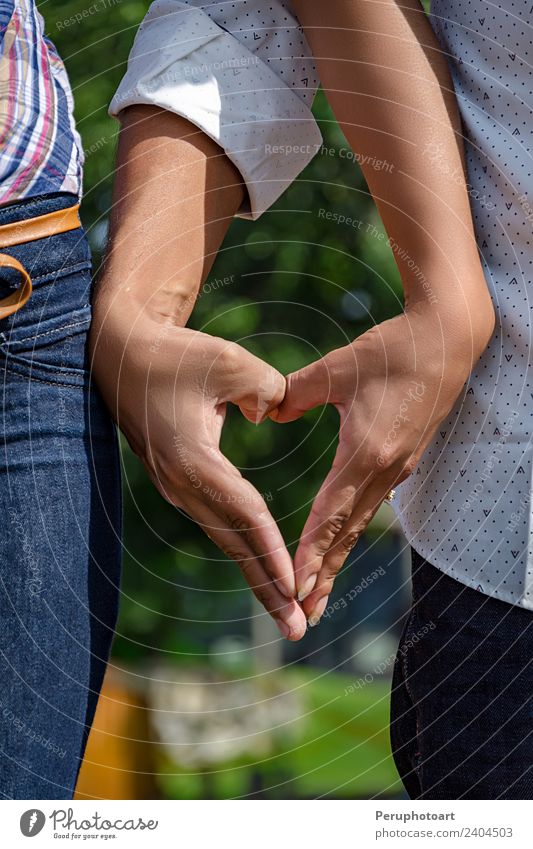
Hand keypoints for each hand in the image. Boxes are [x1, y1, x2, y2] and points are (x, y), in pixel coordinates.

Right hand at [90, 310, 307, 640]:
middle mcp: (182, 486)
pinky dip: (244, 552)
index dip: (272, 550)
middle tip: (297, 630)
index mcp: (194, 461)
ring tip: (285, 616)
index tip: (295, 587)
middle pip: (234, 544)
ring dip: (257, 578)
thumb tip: (282, 413)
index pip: (244, 513)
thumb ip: (269, 391)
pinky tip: (261, 572)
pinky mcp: (180, 485)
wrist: (123, 357)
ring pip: (225, 540)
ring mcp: (177, 489)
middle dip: (267, 588)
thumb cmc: (177, 355)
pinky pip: (218, 525)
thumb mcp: (230, 363)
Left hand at [271, 304, 493, 625]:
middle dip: (326, 575)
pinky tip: (341, 539)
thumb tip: (269, 412)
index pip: (330, 515)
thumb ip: (297, 392)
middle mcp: (384, 470)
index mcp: (365, 452)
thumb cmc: (391, 349)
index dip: (310, 554)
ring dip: (339, 557)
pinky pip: (373, 503)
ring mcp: (398, 467)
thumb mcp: (337, 367)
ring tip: (322, 589)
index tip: (294, 586)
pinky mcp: (404, 458)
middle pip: (348, 533)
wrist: (448, 340)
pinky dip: (353, 528)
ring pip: (361, 522)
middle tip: (306, 613)